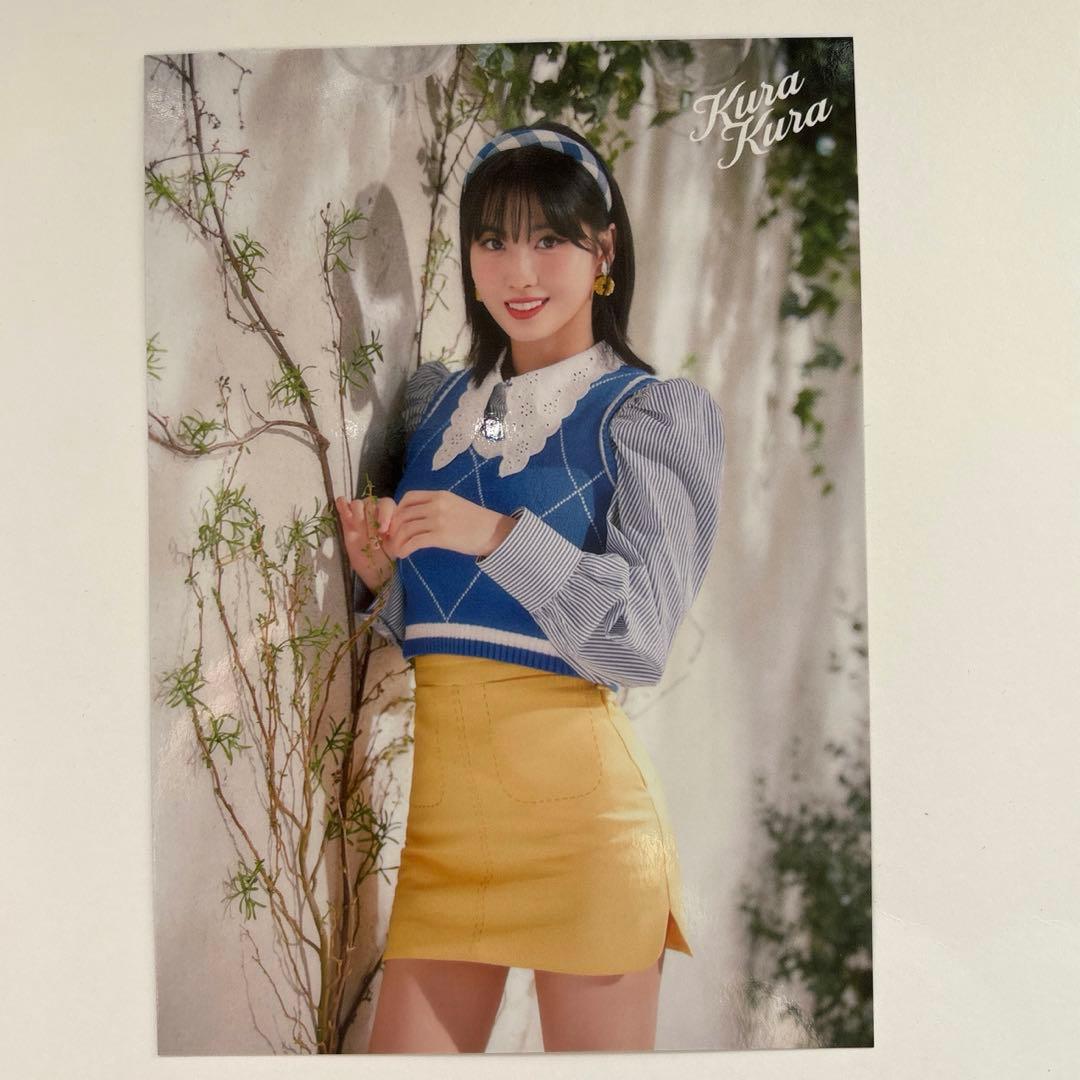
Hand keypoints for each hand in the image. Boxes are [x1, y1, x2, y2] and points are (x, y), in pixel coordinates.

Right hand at [334, 494, 395, 590]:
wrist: (374, 567)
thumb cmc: (387, 554)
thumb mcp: (396, 545)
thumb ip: (397, 535)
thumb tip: (393, 528)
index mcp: (390, 512)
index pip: (386, 503)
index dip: (385, 515)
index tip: (384, 531)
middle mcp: (374, 509)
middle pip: (370, 503)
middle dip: (371, 520)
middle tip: (373, 538)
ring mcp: (359, 513)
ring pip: (357, 503)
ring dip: (358, 516)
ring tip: (359, 530)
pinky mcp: (346, 518)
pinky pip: (341, 502)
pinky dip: (343, 506)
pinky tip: (347, 518)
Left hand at [382, 490, 516, 559]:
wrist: (494, 532)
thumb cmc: (477, 522)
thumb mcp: (456, 505)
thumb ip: (437, 507)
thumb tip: (418, 517)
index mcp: (440, 495)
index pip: (409, 497)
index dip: (398, 510)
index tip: (396, 522)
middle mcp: (436, 504)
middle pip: (404, 514)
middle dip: (393, 528)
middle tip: (390, 539)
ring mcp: (438, 520)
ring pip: (406, 528)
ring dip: (397, 541)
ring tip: (396, 550)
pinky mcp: (441, 536)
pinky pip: (414, 542)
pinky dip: (405, 549)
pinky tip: (404, 554)